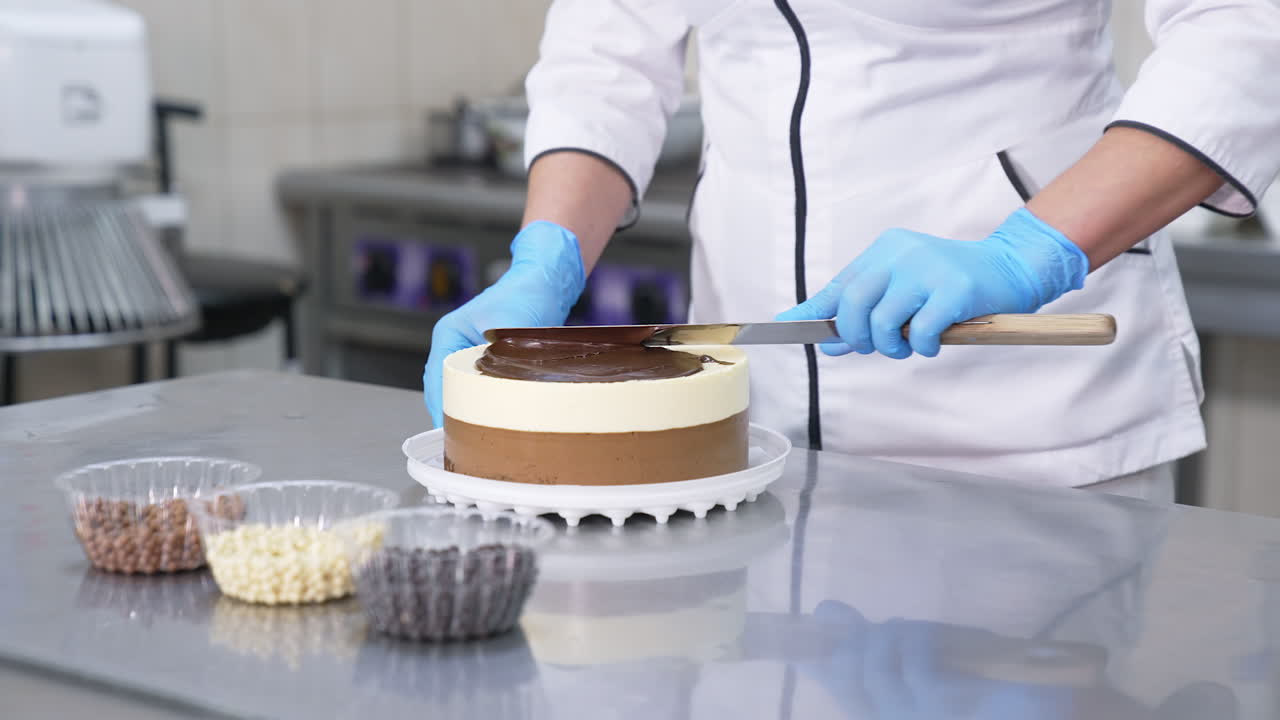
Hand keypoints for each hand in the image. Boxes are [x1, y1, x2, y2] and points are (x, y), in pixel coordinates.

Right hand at [422, 220, 584, 426]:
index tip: (451, 431)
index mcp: (448, 335)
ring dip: (469, 410)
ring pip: (461, 390)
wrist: (546, 282)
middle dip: (454, 414)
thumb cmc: (526, 295)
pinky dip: (484, 404)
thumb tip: (502, 395)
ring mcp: (469, 353)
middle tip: (464, 441)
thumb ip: (501, 359)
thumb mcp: (510, 327)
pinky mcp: (487, 361)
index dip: (444, 407)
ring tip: (476, 437)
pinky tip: (494, 420)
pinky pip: (479, 389)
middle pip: (444, 389)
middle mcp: (454, 345)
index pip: (437, 380)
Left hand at [776, 208, 1087, 358]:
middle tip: (876, 347)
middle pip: (854, 303)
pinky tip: (932, 344)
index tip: (783, 325)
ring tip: (909, 347)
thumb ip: (867, 314)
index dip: (813, 312)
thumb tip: (828, 344)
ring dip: (892, 347)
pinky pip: (922, 331)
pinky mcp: (956, 288)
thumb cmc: (950, 285)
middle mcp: (901, 254)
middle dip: (858, 337)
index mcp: (885, 251)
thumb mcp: (903, 291)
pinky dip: (923, 347)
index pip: (839, 286)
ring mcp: (928, 269)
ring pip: (885, 322)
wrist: (1009, 268)